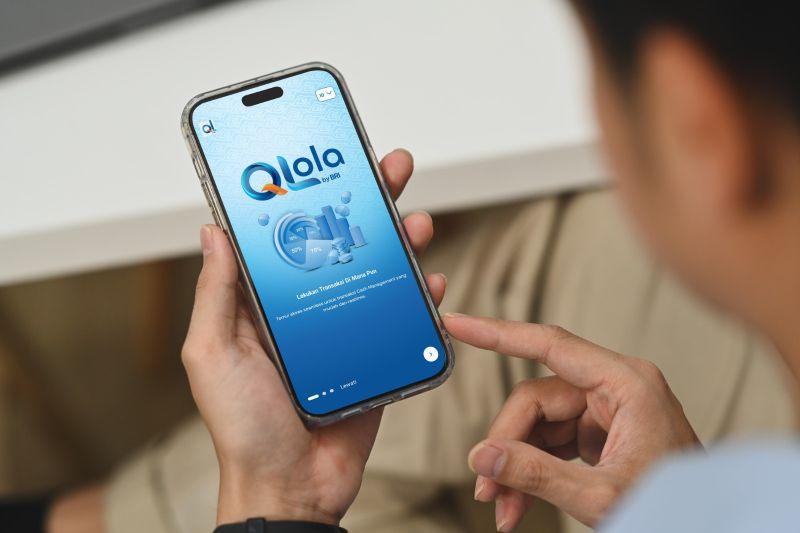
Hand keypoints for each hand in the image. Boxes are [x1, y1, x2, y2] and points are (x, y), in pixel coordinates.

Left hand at [182, 149, 446, 526]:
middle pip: (341, 242)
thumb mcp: (212, 353)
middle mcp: (307, 310)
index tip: (324, 159)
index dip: (306, 195)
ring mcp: (344, 331)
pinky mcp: (376, 355)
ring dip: (400, 240)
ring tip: (414, 219)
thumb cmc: (244, 428)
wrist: (291, 486)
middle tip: (387, 167)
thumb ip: (217, 293)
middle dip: (366, 201)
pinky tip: (430, 279)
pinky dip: (420, 295)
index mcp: (264, 303)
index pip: (288, 234)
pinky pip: (403, 317)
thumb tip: (213, 231)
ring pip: (377, 272)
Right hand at [443, 314, 700, 530]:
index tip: (459, 323)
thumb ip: (538, 474)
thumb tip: (484, 455)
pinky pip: (551, 444)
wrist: (704, 527)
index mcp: (626, 383)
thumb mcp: (602, 495)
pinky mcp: (600, 434)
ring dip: (515, 466)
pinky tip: (517, 503)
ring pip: (538, 426)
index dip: (496, 333)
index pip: (548, 344)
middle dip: (507, 445)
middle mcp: (614, 389)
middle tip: (487, 486)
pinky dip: (531, 472)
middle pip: (535, 400)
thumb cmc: (677, 508)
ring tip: (502, 505)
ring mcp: (606, 412)